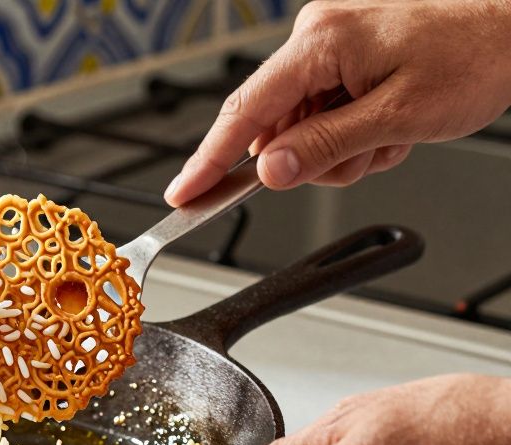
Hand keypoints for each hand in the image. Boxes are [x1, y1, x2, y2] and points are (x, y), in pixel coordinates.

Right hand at [165, 0, 510, 205]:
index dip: (209, 159)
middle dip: (315, 157)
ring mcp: (328, 47)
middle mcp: (314, 38)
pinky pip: (324, 114)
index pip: (246, 111)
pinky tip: (389, 126)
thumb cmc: (473, 56)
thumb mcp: (398, 118)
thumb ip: (326, 147)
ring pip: (302, 129)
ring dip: (341, 150)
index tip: (183, 193)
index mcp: (319, 43)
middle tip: (369, 155)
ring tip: (390, 137)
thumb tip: (270, 171)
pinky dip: (353, 134)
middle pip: (276, 127)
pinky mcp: (342, 58)